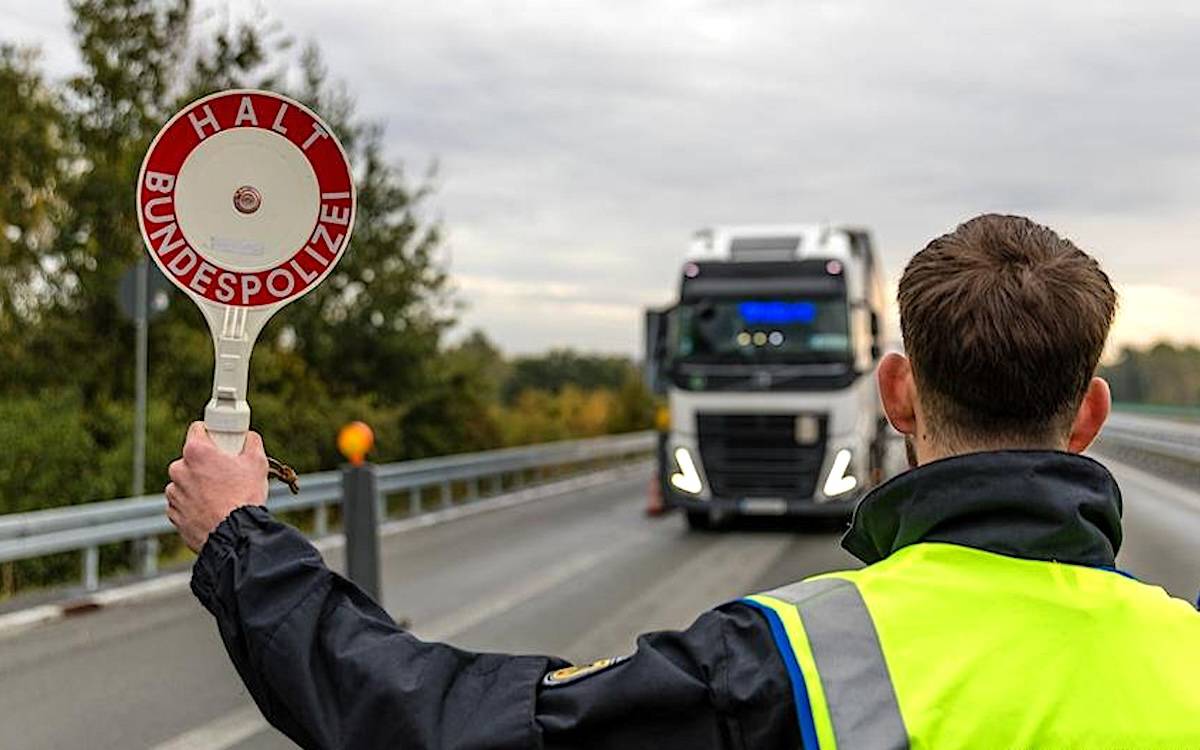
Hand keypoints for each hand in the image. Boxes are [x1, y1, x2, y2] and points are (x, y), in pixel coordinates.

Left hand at [166, 422, 268, 551]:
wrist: (234, 534)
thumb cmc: (244, 497)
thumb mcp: (257, 462)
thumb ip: (251, 442)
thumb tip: (249, 437)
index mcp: (196, 451)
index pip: (197, 429)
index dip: (211, 433)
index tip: (220, 441)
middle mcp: (179, 469)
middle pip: (191, 458)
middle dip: (206, 463)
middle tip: (225, 473)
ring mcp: (174, 493)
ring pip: (186, 482)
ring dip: (199, 485)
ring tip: (220, 496)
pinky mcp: (174, 513)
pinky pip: (183, 502)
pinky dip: (194, 504)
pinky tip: (212, 510)